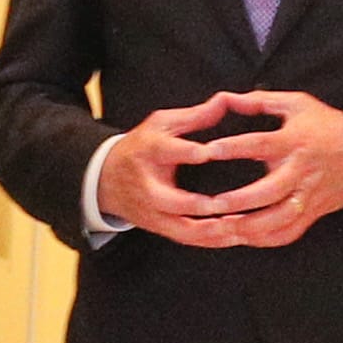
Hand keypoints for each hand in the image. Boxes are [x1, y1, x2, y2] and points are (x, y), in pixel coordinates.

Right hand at [98, 92, 264, 247]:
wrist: (105, 178)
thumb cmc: (142, 146)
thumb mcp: (162, 123)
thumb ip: (195, 116)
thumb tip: (226, 101)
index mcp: (149, 152)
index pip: (166, 152)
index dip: (187, 152)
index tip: (208, 153)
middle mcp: (148, 186)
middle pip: (169, 200)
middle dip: (195, 204)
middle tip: (222, 204)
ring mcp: (152, 211)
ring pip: (180, 228)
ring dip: (209, 231)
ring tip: (237, 228)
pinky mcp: (159, 227)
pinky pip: (186, 239)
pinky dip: (210, 241)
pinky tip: (234, 238)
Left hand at [209, 91, 342, 244]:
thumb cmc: (328, 126)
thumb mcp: (298, 104)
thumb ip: (260, 101)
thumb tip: (226, 97)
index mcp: (294, 141)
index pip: (261, 144)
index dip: (235, 148)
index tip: (210, 150)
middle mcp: (300, 171)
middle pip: (269, 191)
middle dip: (239, 201)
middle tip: (212, 205)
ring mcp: (308, 195)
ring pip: (279, 219)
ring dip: (251, 227)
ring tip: (224, 228)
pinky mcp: (313, 212)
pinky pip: (289, 233)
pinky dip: (266, 240)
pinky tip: (245, 238)